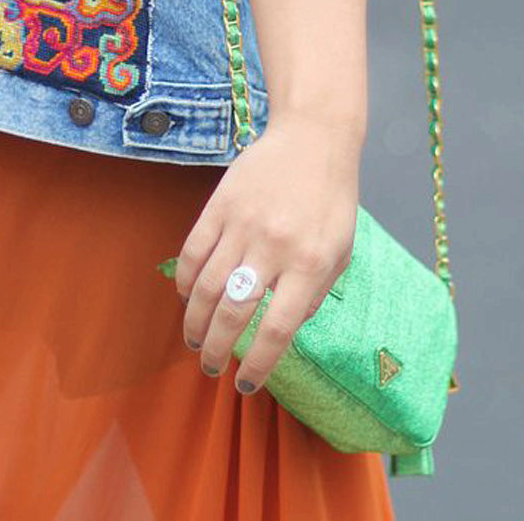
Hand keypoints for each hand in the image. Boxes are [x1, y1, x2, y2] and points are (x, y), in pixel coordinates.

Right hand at [174, 110, 361, 394]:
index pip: (276, 330)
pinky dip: (184, 280)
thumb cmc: (331, 200)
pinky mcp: (220, 204)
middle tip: (211, 366)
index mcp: (310, 264)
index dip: (258, 366)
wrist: (313, 138)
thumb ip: (314, 294)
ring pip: (206, 287)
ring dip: (195, 321)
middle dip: (218, 349)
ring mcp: (243, 224)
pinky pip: (193, 251)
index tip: (244, 385)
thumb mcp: (340, 252)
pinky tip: (186, 296)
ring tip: (195, 340)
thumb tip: (282, 331)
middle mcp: (274, 247)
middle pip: (233, 313)